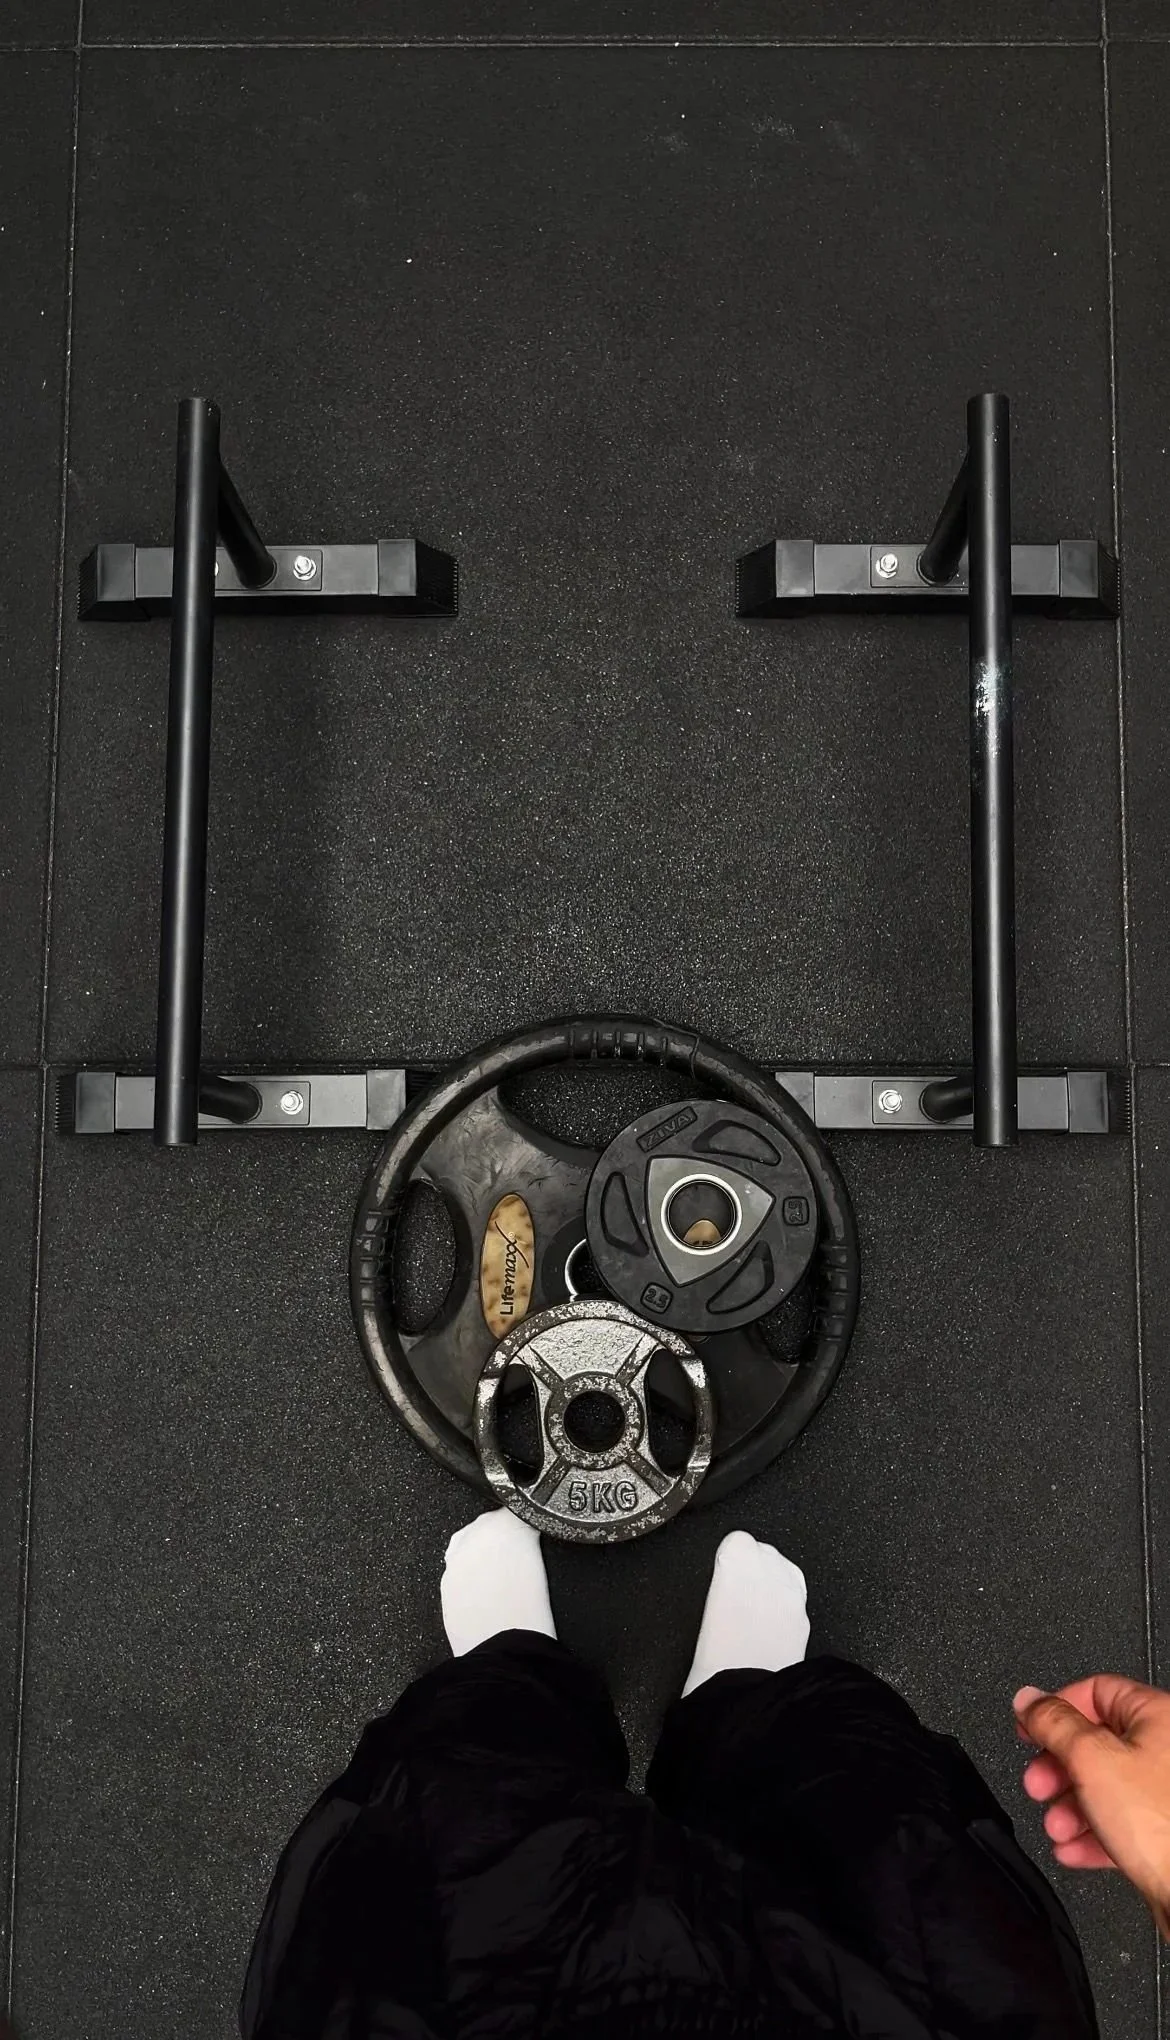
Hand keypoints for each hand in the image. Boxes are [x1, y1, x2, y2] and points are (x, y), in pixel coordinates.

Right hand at [1014, 1677, 1169, 1933]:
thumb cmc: (1165, 1824)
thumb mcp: (1092, 1760)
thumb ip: (1054, 1724)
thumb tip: (1029, 1698)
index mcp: (1159, 1716)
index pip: (1096, 1692)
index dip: (1056, 1708)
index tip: (1030, 1729)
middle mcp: (1167, 1749)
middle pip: (1098, 1742)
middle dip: (1060, 1767)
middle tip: (1038, 1783)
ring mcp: (1168, 1792)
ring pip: (1108, 1786)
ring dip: (1072, 1806)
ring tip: (1055, 1825)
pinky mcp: (1167, 1831)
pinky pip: (1123, 1822)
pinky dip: (1094, 1833)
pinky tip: (1074, 1849)